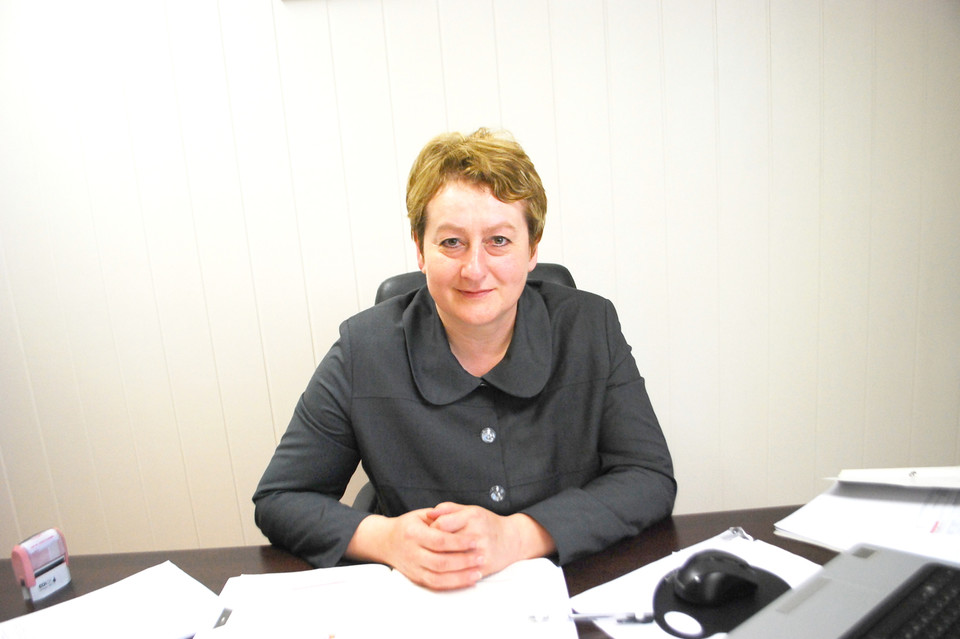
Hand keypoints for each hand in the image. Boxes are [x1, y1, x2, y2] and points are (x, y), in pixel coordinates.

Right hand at [345, 509, 485, 590]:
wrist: (385, 542)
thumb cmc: (407, 526)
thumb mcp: (420, 515)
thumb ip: (440, 515)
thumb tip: (460, 518)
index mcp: (412, 533)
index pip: (439, 540)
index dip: (459, 542)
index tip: (475, 540)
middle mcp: (411, 553)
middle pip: (440, 562)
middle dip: (464, 561)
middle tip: (481, 556)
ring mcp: (412, 568)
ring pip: (438, 577)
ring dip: (461, 576)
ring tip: (478, 571)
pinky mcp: (415, 578)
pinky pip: (435, 585)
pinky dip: (453, 584)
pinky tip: (467, 580)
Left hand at [425, 503, 555, 577]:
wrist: (512, 540)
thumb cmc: (487, 524)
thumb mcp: (470, 510)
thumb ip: (448, 509)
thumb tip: (428, 514)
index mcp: (472, 516)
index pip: (441, 524)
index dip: (431, 529)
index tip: (429, 532)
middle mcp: (477, 533)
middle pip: (443, 543)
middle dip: (431, 546)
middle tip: (429, 547)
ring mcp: (481, 552)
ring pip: (449, 560)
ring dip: (438, 560)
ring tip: (435, 556)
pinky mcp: (483, 567)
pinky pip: (459, 573)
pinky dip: (449, 572)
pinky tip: (445, 568)